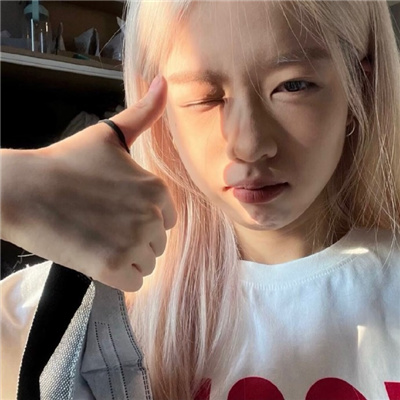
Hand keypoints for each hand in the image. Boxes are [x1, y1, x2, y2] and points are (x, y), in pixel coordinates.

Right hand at [1, 75, 176, 291]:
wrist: (25, 189)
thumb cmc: (68, 162)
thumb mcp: (111, 135)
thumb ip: (144, 114)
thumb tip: (165, 81)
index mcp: (157, 190)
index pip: (167, 220)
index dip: (143, 219)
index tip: (117, 211)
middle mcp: (151, 217)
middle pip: (157, 243)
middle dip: (136, 239)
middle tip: (103, 225)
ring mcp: (132, 244)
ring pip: (146, 263)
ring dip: (127, 258)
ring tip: (100, 240)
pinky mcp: (111, 268)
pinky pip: (133, 283)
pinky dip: (119, 276)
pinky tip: (99, 259)